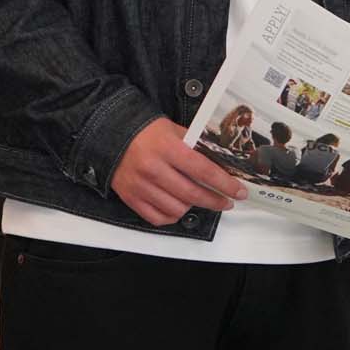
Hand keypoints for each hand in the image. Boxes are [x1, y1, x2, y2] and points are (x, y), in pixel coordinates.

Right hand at [111, 117, 245, 226]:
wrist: (110, 134)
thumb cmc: (146, 132)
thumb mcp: (174, 130)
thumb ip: (196, 146)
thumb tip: (221, 162)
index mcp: (167, 148)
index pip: (203, 170)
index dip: (225, 184)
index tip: (239, 191)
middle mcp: (153, 169)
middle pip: (192, 194)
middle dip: (215, 201)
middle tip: (227, 202)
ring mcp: (141, 186)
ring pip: (177, 208)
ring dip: (194, 207)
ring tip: (200, 200)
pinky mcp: (131, 198)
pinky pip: (158, 218)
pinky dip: (173, 216)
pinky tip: (180, 208)